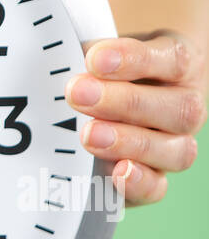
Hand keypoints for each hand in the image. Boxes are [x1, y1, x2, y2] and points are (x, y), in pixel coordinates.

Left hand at [65, 29, 205, 205]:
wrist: (89, 100)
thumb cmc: (94, 66)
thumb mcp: (93, 50)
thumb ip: (88, 50)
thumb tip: (56, 54)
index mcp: (177, 64)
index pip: (173, 59)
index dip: (136, 59)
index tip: (94, 59)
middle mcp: (183, 106)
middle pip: (179, 108)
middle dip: (125, 102)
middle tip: (78, 94)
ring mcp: (172, 146)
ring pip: (177, 151)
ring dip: (130, 142)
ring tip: (87, 134)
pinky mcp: (151, 179)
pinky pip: (158, 188)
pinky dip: (140, 183)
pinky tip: (117, 173)